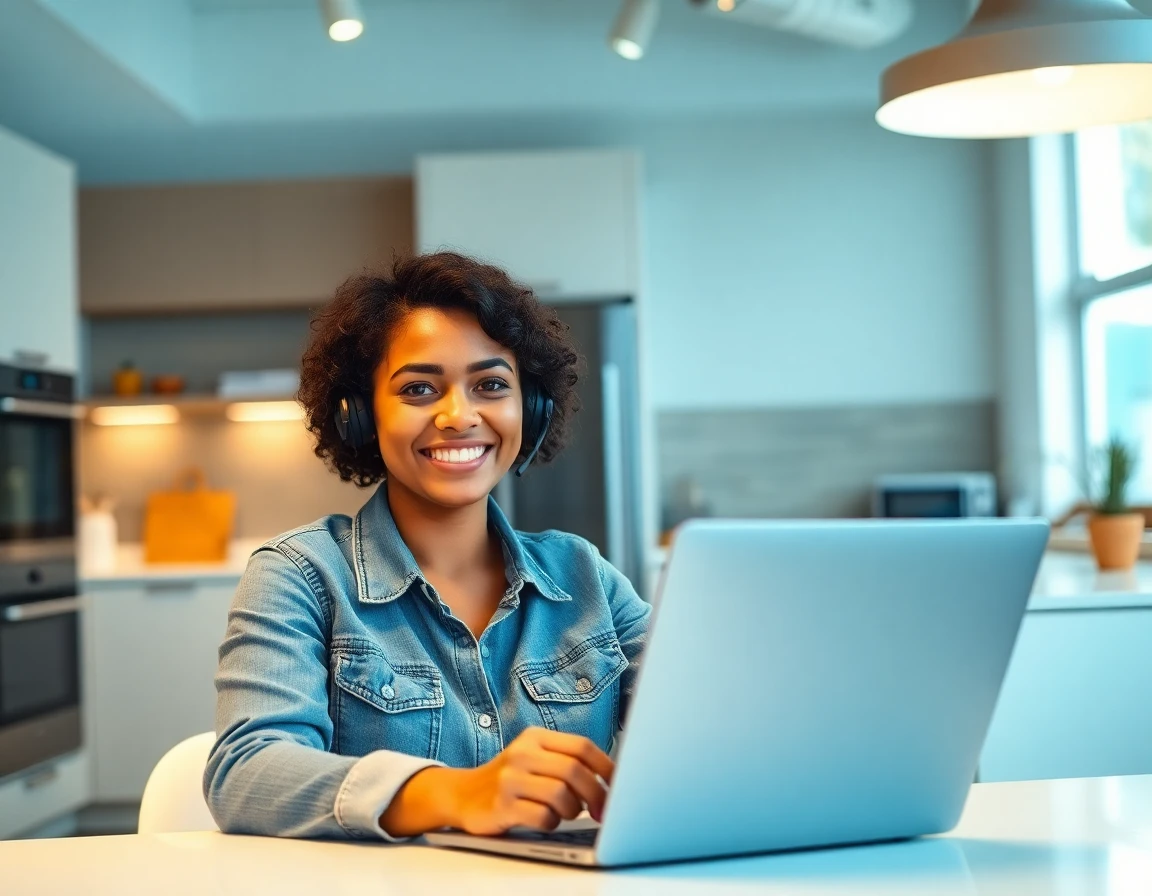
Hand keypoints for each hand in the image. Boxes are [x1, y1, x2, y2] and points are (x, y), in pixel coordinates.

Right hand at [447, 727, 613, 835]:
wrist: (463, 795)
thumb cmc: (512, 779)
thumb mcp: (535, 758)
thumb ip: (567, 761)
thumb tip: (613, 779)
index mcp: (535, 737)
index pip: (582, 746)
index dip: (607, 767)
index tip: (620, 786)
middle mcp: (522, 753)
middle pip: (574, 771)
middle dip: (596, 794)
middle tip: (601, 811)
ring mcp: (509, 779)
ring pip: (561, 794)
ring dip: (572, 810)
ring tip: (566, 812)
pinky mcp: (501, 805)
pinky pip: (542, 816)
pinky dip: (551, 822)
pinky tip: (546, 820)